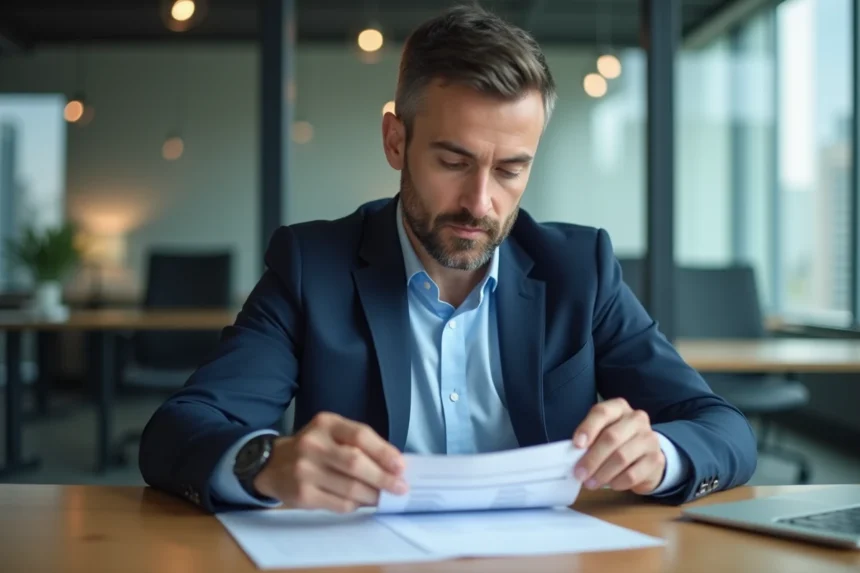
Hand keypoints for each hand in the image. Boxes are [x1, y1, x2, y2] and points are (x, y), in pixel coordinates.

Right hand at [253, 412, 408, 512]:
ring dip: (372, 495)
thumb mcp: (332, 433)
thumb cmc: (313, 448)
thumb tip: (394, 465)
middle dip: (383, 478)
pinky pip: (339, 504)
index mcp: (326, 424)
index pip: (360, 435)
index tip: (401, 467)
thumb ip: (360, 443)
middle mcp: (313, 444)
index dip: (384, 452)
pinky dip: (356, 505)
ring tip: (383, 497)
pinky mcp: (302, 494)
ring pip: (350, 488)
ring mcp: (305, 470)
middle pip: (356, 463)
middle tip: (399, 488)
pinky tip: (361, 502)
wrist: (272, 464)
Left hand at [571, 398, 665, 494]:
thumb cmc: (616, 442)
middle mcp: (637, 419)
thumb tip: (572, 456)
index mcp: (619, 408)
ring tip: (590, 483)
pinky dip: (617, 482)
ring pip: (621, 457)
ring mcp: (649, 438)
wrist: (646, 455)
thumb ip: (589, 439)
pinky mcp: (656, 460)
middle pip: (611, 437)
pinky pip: (633, 474)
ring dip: (602, 473)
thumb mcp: (602, 433)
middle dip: (592, 458)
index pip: (602, 412)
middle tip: (579, 473)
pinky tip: (610, 484)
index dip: (588, 428)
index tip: (576, 445)